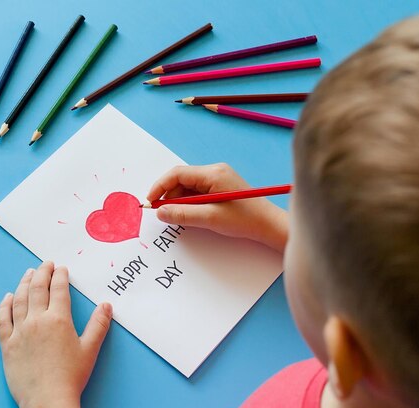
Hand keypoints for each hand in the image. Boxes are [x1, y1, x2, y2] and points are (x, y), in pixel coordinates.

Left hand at [0, 261, 111, 407]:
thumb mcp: (90, 349)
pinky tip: (8, 297)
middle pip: (37, 288)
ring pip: (19, 300)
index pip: (58, 289)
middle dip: (41, 272)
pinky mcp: (6, 344)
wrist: (47, 400)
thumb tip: (106, 306)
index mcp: (58, 320)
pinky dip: (5, 305)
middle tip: (45, 264)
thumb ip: (99, 325)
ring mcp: (19, 332)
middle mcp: (37, 321)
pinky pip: (2, 319)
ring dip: (23, 283)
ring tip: (28, 274)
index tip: (61, 269)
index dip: (60, 276)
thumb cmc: (70, 377)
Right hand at [147, 163, 288, 251]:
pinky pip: (197, 192)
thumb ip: (183, 215)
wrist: (268, 224)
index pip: (177, 174)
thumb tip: (160, 212)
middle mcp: (214, 171)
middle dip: (168, 195)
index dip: (160, 186)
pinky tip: (189, 215)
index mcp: (213, 173)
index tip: (150, 201)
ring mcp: (218, 178)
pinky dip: (189, 202)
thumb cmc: (244, 219)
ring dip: (178, 201)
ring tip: (176, 217)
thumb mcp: (210, 218)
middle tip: (162, 213)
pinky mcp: (220, 187)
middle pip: (181, 179)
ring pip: (188, 186)